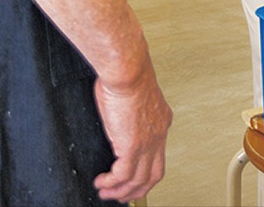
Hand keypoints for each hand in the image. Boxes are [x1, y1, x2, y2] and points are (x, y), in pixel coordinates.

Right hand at [92, 60, 172, 201]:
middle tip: (123, 195)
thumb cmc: (127, 73)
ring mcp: (148, 142)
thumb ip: (127, 110)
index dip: (145, 167)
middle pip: (154, 174)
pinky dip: (111, 184)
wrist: (127, 70)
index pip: (158, 153)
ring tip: (107, 194)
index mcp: (161, 120)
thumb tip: (116, 115)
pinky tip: (102, 183)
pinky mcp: (133, 147)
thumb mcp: (131, 95)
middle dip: (138, 189)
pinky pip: (123, 176)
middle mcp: (159, 134)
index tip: (132, 174)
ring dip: (122, 191)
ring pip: (139, 180)